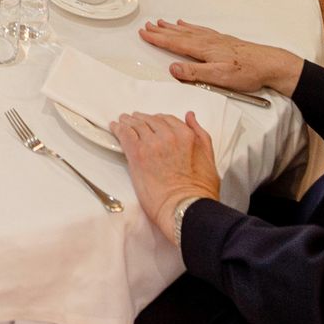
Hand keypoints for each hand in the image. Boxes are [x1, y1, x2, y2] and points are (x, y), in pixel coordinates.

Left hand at [109, 112, 221, 243]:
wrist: (186, 207)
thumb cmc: (199, 191)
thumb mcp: (209, 158)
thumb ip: (200, 134)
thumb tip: (190, 116)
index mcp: (187, 135)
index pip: (167, 120)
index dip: (156, 120)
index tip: (150, 122)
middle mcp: (169, 135)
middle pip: (150, 120)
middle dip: (140, 119)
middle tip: (132, 119)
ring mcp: (152, 143)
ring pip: (136, 125)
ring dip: (127, 122)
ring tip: (122, 121)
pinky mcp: (138, 153)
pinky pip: (124, 134)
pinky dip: (118, 129)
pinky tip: (114, 127)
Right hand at [138, 18, 303, 97]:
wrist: (270, 64)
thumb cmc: (246, 72)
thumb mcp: (218, 77)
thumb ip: (194, 73)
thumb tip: (172, 68)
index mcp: (203, 49)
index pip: (175, 42)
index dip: (158, 38)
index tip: (144, 33)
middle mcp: (207, 41)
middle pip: (179, 33)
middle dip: (162, 30)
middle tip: (147, 25)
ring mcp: (215, 39)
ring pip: (189, 30)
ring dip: (173, 27)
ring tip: (162, 22)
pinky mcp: (223, 40)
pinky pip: (200, 29)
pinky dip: (190, 26)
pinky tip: (187, 24)